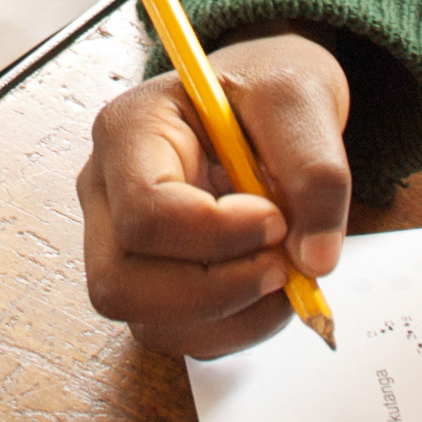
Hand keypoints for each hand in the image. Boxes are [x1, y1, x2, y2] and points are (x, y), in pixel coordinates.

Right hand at [78, 31, 351, 356]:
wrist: (258, 101)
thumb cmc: (262, 87)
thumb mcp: (298, 98)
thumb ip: (315, 170)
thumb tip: (314, 260)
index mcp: (127, 131)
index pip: (145, 212)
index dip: (215, 234)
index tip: (276, 221)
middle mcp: (107, 192)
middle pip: (121, 283)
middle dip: (213, 292)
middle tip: (281, 265)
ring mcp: (119, 243)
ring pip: (146, 322)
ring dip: (228, 318)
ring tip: (285, 276)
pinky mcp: (150, 280)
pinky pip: (177, 334)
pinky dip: (233, 329)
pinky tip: (270, 292)